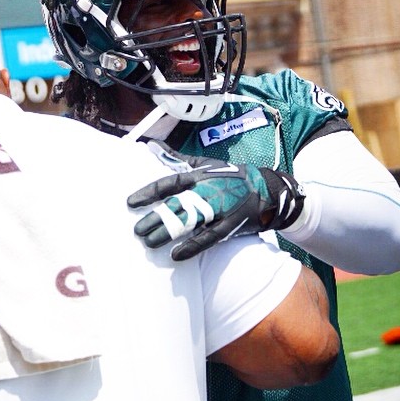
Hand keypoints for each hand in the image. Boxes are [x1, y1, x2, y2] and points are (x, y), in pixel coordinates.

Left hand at [128, 141, 304, 260]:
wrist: (268, 188)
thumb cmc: (230, 176)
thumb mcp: (205, 163)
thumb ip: (177, 158)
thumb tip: (152, 145)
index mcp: (199, 175)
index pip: (169, 183)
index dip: (149, 193)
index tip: (131, 203)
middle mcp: (208, 190)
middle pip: (176, 204)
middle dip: (155, 217)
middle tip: (137, 231)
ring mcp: (220, 207)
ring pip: (190, 220)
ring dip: (168, 232)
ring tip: (149, 243)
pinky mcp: (231, 224)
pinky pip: (209, 237)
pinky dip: (192, 246)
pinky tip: (176, 255)